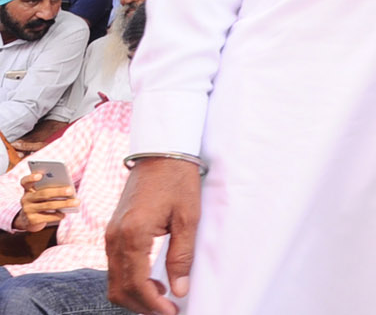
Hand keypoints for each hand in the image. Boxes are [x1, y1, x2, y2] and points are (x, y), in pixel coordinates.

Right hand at [15, 173, 76, 231]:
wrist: (30, 220)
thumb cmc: (42, 201)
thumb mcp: (43, 194)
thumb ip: (51, 188)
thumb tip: (69, 189)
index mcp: (28, 189)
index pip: (25, 181)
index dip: (31, 178)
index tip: (40, 175)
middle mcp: (25, 199)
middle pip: (43, 193)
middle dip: (58, 192)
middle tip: (71, 190)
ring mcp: (27, 210)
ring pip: (48, 205)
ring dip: (64, 203)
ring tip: (76, 202)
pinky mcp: (32, 220)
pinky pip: (48, 217)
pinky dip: (58, 215)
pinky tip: (65, 214)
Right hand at [107, 157, 201, 314]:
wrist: (162, 152)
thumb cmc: (178, 181)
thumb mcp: (188, 218)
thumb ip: (181, 256)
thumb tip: (179, 290)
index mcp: (133, 235)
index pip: (136, 284)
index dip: (152, 304)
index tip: (171, 312)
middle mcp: (115, 238)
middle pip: (119, 288)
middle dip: (142, 305)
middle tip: (167, 311)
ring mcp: (110, 234)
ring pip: (113, 280)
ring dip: (134, 295)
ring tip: (162, 298)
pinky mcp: (113, 231)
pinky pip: (114, 266)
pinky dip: (129, 280)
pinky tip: (152, 281)